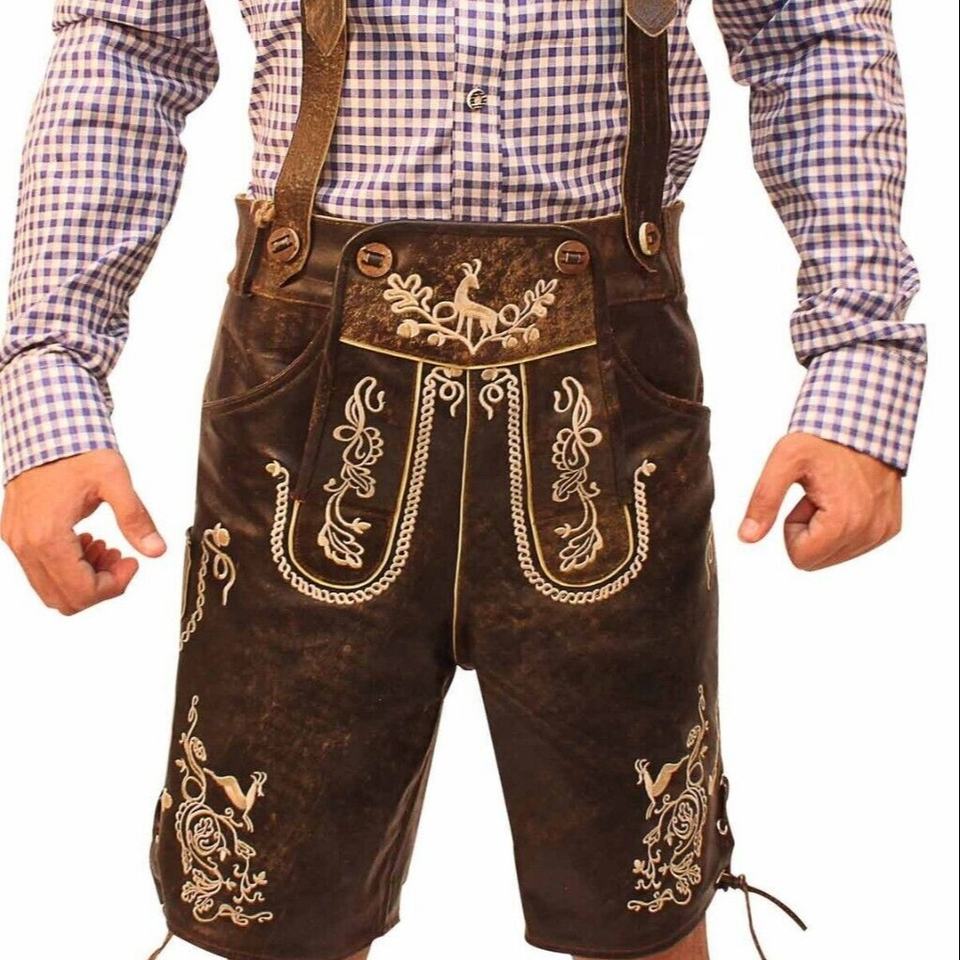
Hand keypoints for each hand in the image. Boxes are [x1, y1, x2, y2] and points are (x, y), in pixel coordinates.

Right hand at [1, 450, 165, 613]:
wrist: (44, 427)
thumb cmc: (77, 450)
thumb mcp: (115, 480)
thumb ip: (136, 518)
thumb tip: (156, 550)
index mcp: (47, 536)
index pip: (81, 591)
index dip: (114, 586)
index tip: (132, 563)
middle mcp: (25, 544)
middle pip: (64, 599)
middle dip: (100, 586)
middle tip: (121, 558)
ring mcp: (16, 541)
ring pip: (50, 588)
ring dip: (84, 578)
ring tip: (107, 547)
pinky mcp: (15, 534)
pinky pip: (40, 570)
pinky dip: (68, 567)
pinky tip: (87, 542)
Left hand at [738, 433, 901, 570]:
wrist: (863, 423)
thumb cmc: (824, 439)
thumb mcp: (783, 462)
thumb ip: (763, 501)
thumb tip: (747, 537)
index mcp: (845, 522)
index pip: (801, 558)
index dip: (793, 529)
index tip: (805, 499)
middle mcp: (870, 532)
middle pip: (817, 560)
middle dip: (809, 530)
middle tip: (817, 495)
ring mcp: (882, 531)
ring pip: (834, 555)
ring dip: (825, 528)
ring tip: (831, 493)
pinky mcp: (889, 528)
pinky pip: (853, 546)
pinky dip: (844, 526)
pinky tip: (845, 497)